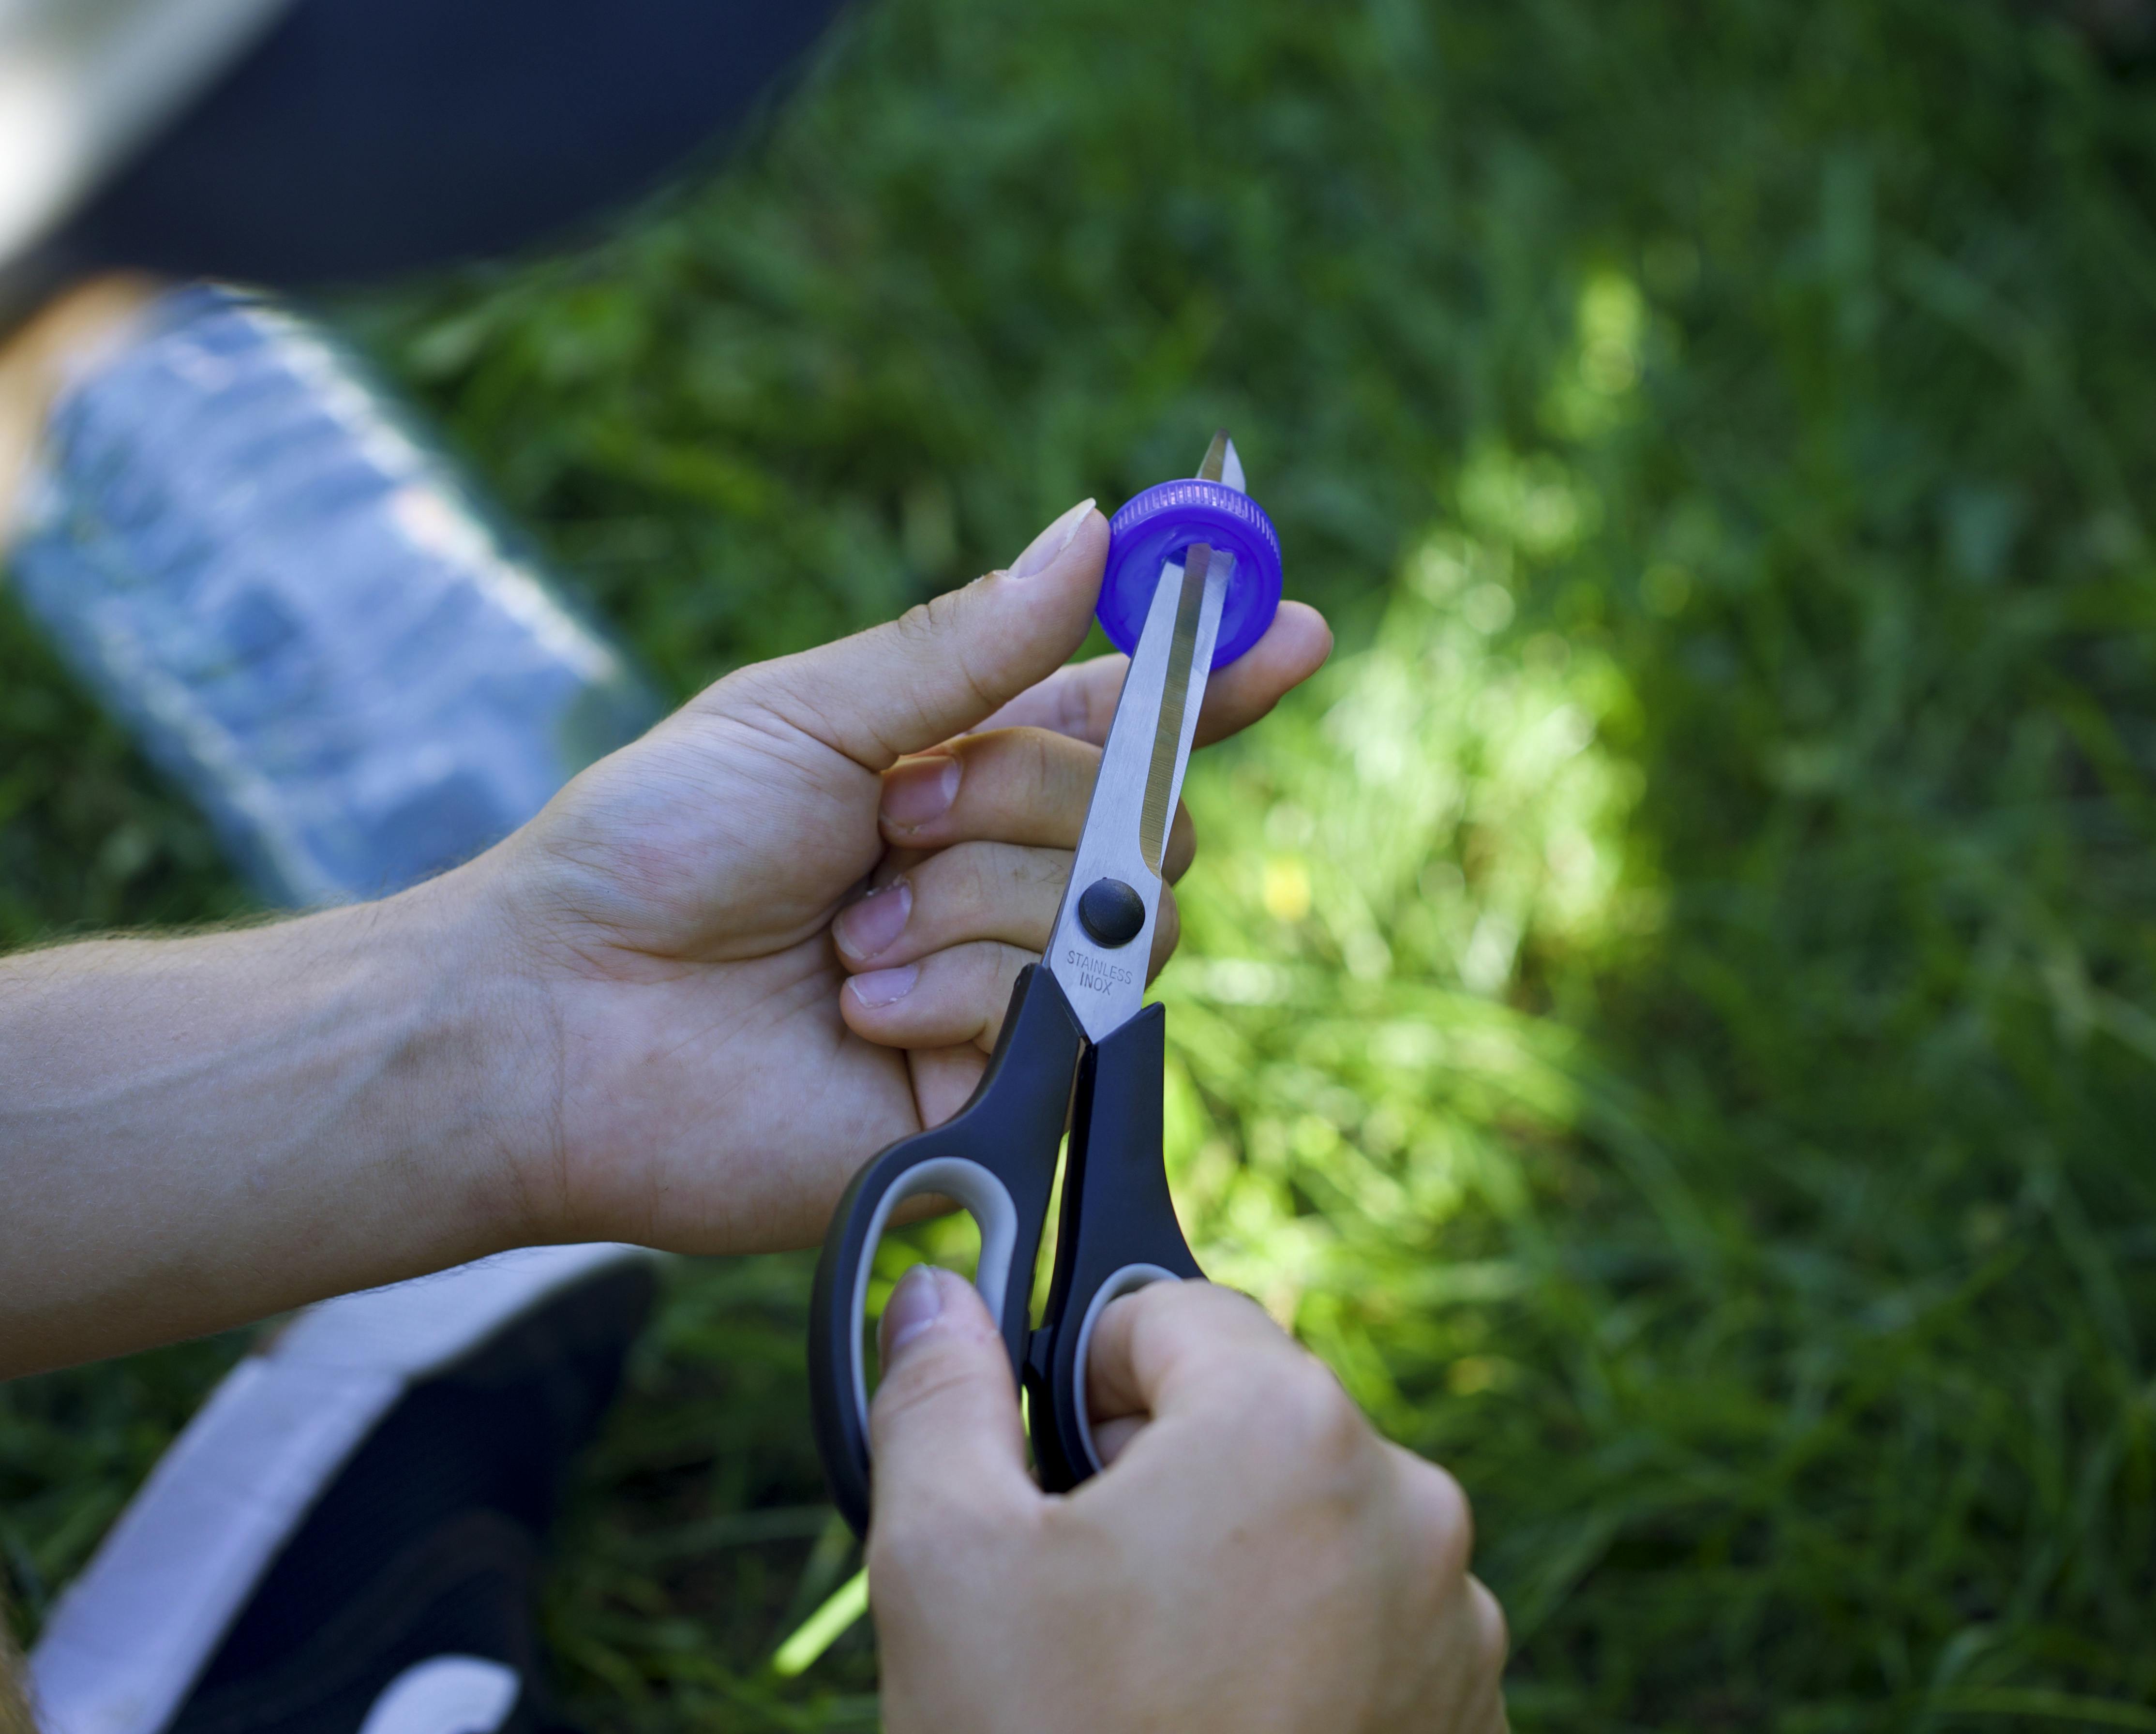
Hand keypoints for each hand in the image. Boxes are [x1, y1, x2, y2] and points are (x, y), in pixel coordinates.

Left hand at [480, 501, 1329, 1251]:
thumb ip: (967, 646)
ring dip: (966, 902)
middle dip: (1020, 796)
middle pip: (1143, 815)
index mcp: (965, 774)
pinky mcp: (998, 1093)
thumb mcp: (808, 713)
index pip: (1132, 721)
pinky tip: (858, 1012)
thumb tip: (1092, 530)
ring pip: (1108, 915)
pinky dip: (949, 994)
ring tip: (845, 939)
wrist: (566, 1021)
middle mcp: (1005, 880)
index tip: (1292, 624)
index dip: (1219, 677)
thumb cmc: (658, 849)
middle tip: (894, 817)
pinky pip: (1054, 1014)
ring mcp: (1009, 992)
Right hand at [865, 1269, 1509, 1733]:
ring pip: (1306, 1526)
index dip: (1083, 1373)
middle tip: (1075, 1590)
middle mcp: (1407, 1507)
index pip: (1172, 1311)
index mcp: (1290, 1430)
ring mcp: (1452, 1626)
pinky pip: (1363, 1625)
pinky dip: (1291, 1649)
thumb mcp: (945, 1560)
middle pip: (1248, 1418)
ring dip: (1226, 1564)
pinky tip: (1210, 1725)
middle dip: (1156, 1473)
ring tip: (1139, 1677)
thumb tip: (937, 1293)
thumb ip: (939, 1393)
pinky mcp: (1463, 1721)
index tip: (1041, 1461)